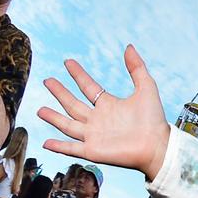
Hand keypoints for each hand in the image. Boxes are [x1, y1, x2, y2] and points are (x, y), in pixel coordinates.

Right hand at [38, 45, 171, 179]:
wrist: (158, 146)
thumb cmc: (155, 120)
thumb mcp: (146, 88)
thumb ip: (137, 68)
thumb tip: (129, 46)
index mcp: (109, 105)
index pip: (88, 87)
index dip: (78, 74)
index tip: (68, 62)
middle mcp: (98, 120)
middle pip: (73, 104)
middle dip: (60, 93)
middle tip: (48, 80)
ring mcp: (94, 136)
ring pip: (68, 125)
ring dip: (54, 118)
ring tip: (39, 110)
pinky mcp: (93, 151)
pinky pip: (72, 148)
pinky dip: (59, 146)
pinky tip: (45, 143)